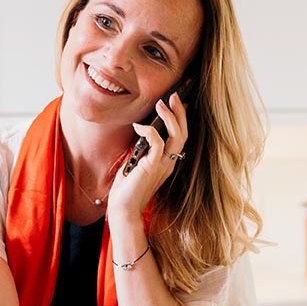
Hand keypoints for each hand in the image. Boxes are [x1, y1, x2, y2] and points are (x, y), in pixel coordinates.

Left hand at [107, 92, 188, 220]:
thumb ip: (143, 149)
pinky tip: (139, 125)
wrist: (123, 209)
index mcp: (167, 162)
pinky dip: (150, 130)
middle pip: (183, 134)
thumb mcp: (136, 163)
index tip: (179, 103)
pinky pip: (158, 143)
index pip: (180, 137)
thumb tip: (141, 129)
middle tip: (174, 96)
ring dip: (170, 117)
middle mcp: (169, 163)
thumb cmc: (127, 188)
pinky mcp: (152, 167)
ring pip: (177, 137)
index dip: (182, 119)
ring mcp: (163, 165)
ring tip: (161, 103)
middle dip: (180, 113)